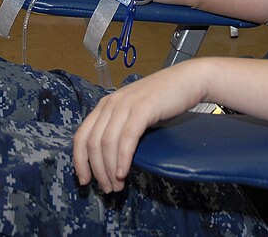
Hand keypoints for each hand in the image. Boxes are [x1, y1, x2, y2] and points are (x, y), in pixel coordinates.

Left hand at [73, 62, 205, 191]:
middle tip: (108, 188)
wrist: (188, 80)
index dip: (79, 161)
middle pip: (92, 143)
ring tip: (117, 185)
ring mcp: (126, 104)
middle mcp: (111, 103)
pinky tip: (123, 172)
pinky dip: (122, 158)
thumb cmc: (163, 100)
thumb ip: (120, 128)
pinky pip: (127, 138)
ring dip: (109, 169)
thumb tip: (109, 159)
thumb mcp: (134, 112)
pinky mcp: (143, 108)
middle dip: (97, 170)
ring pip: (107, 142)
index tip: (84, 180)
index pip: (81, 135)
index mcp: (105, 105)